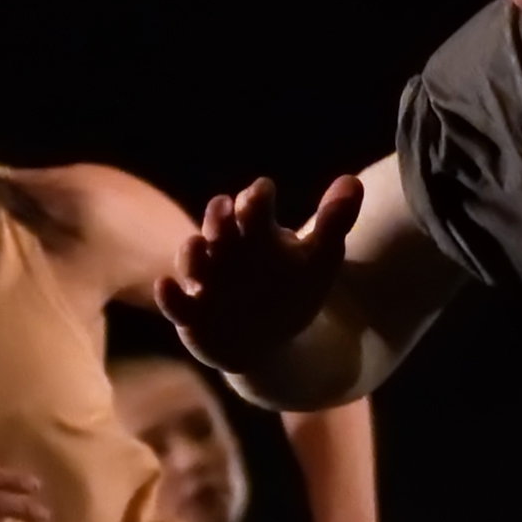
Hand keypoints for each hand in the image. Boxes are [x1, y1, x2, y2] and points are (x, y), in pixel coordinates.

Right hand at [163, 174, 361, 377]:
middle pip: (217, 224)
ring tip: (200, 244)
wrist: (270, 340)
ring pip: (192, 259)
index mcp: (256, 232)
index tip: (264, 193)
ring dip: (193, 251)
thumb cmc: (290, 290)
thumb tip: (354, 181)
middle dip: (219, 216)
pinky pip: (175, 302)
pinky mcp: (192, 313)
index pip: (253, 205)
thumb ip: (334, 222)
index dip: (256, 198)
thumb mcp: (318, 260)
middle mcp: (226, 250)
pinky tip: (166, 286)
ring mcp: (206, 281)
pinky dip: (169, 295)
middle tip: (226, 208)